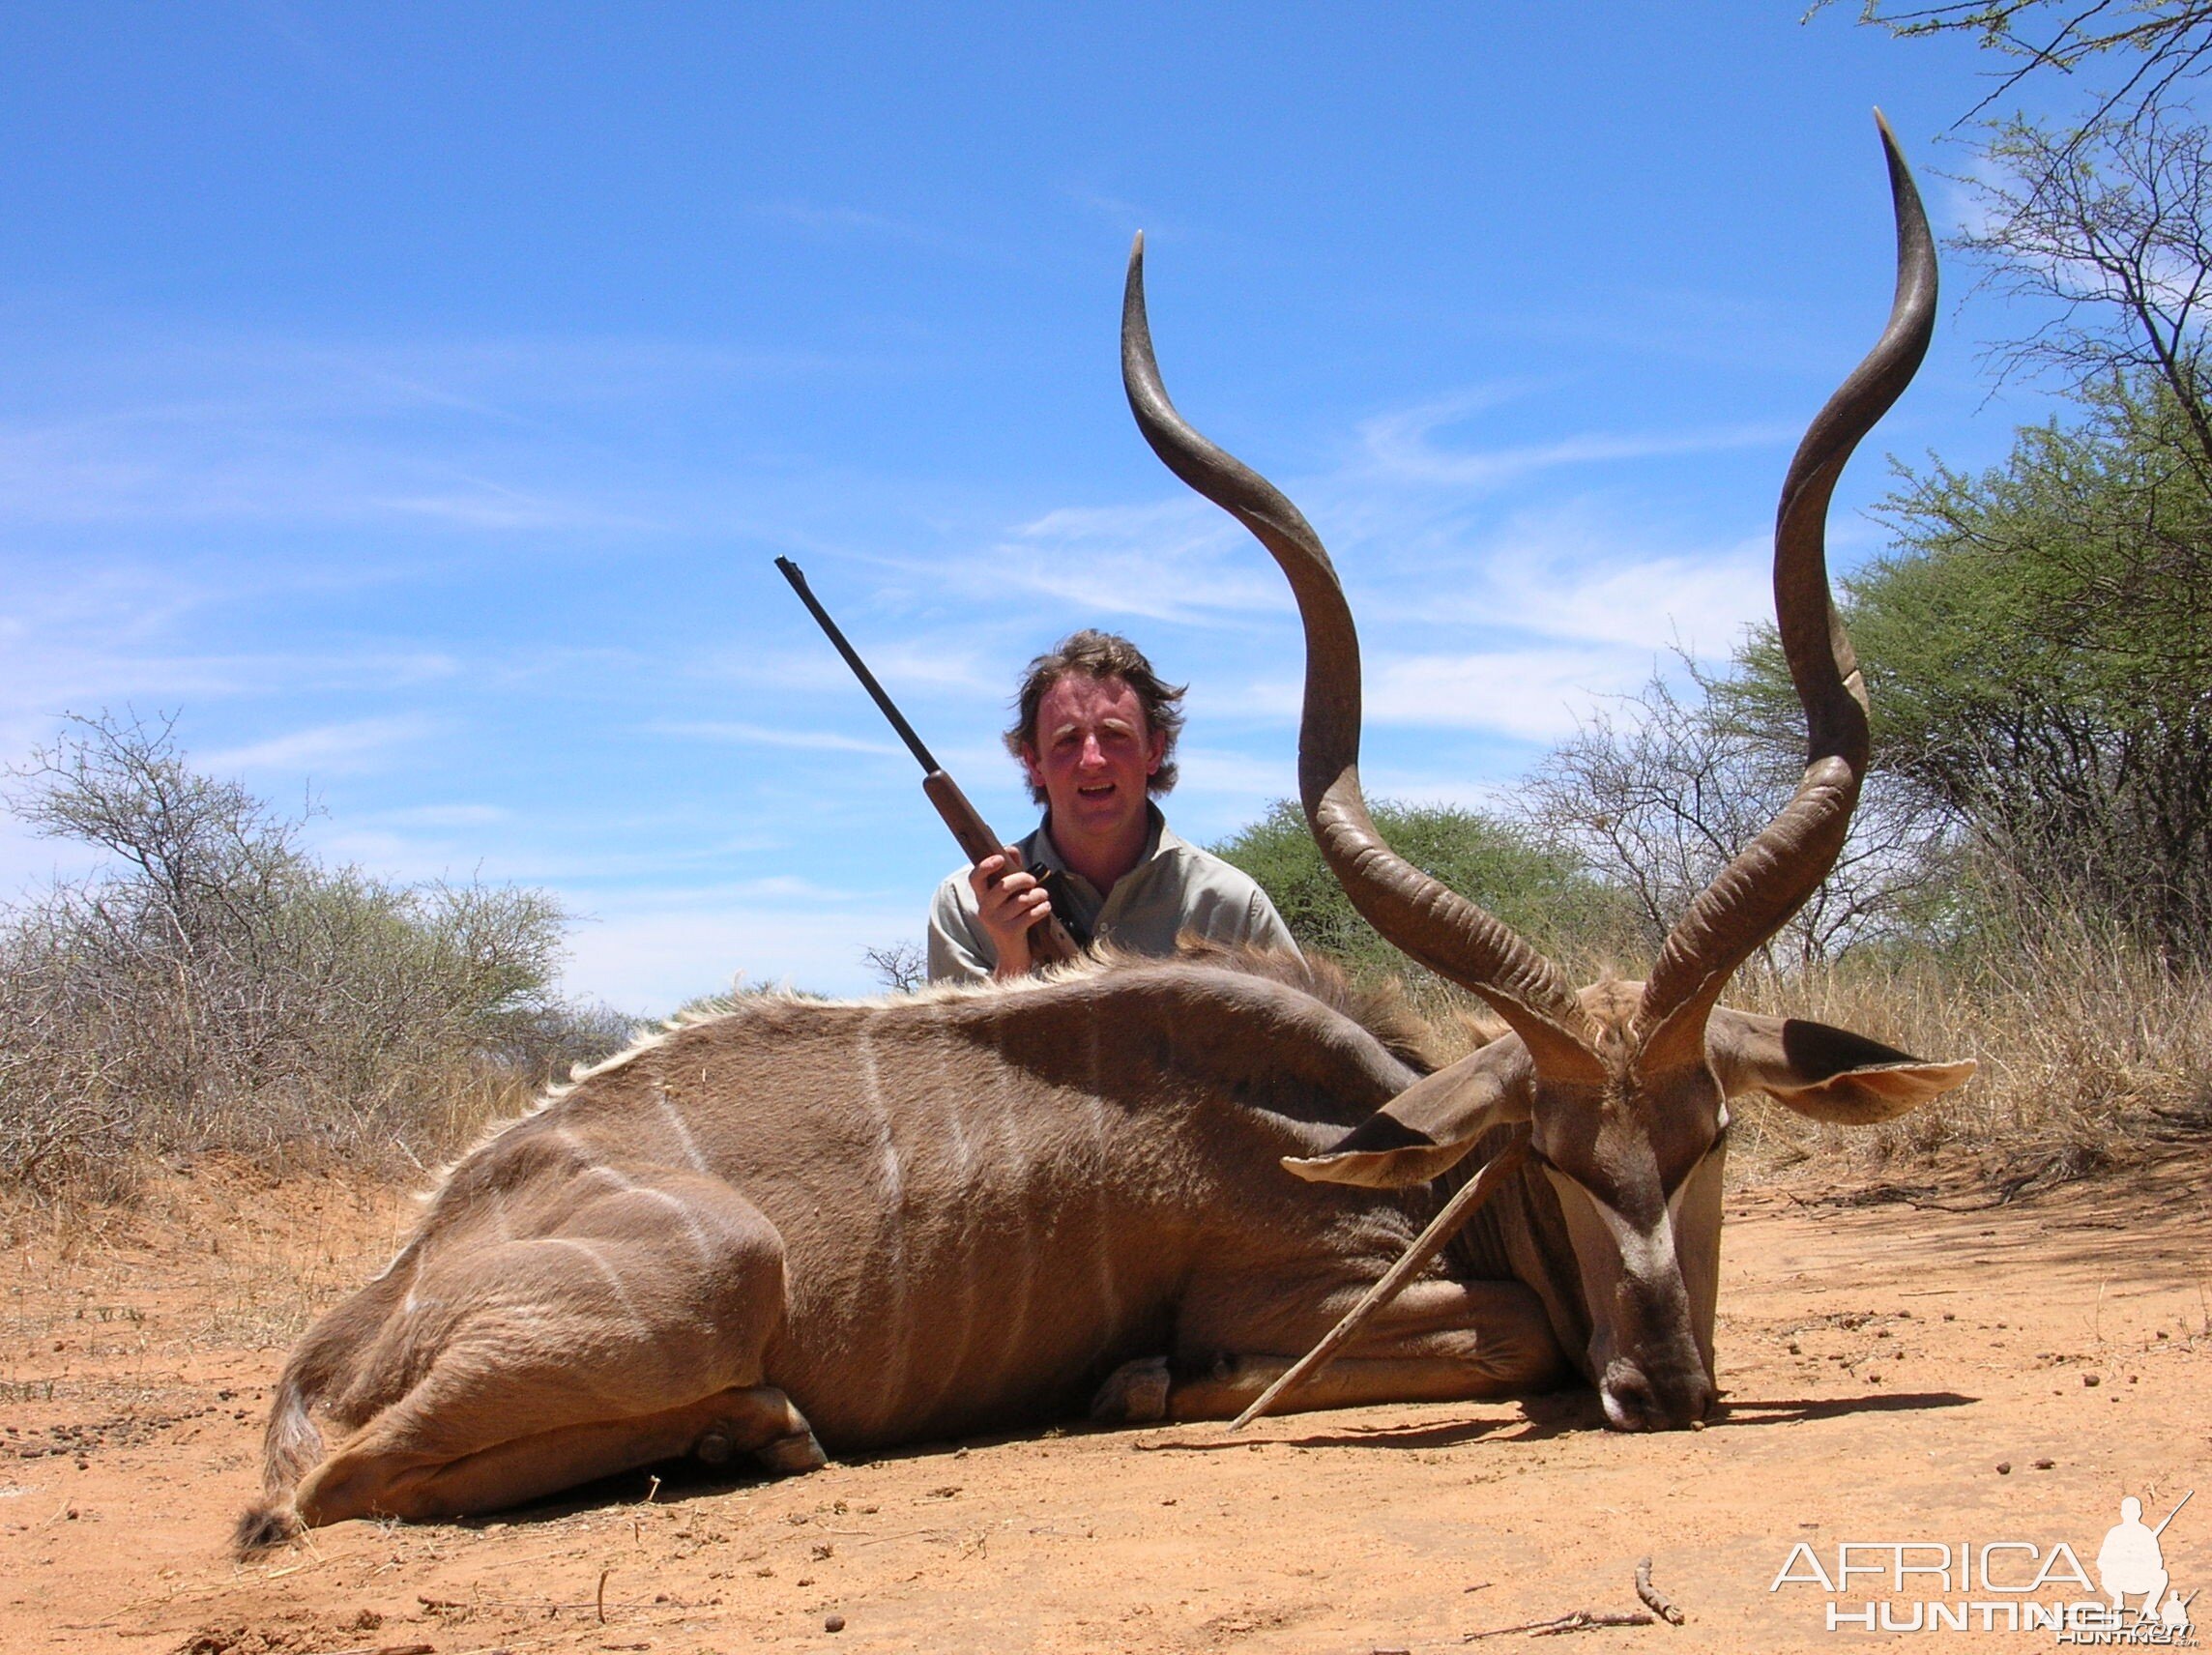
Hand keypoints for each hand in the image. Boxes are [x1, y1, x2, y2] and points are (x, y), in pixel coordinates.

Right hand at [969, 851, 1052, 978]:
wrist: (1012, 956)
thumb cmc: (1012, 919)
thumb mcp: (1007, 898)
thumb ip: (1009, 873)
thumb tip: (1011, 848)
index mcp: (982, 899)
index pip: (975, 878)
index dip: (985, 866)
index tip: (999, 858)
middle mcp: (985, 910)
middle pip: (1004, 886)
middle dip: (1023, 879)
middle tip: (1033, 881)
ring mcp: (996, 923)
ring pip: (1022, 900)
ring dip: (1038, 894)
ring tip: (1044, 896)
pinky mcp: (1011, 933)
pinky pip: (1031, 914)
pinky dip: (1042, 908)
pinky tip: (1046, 907)